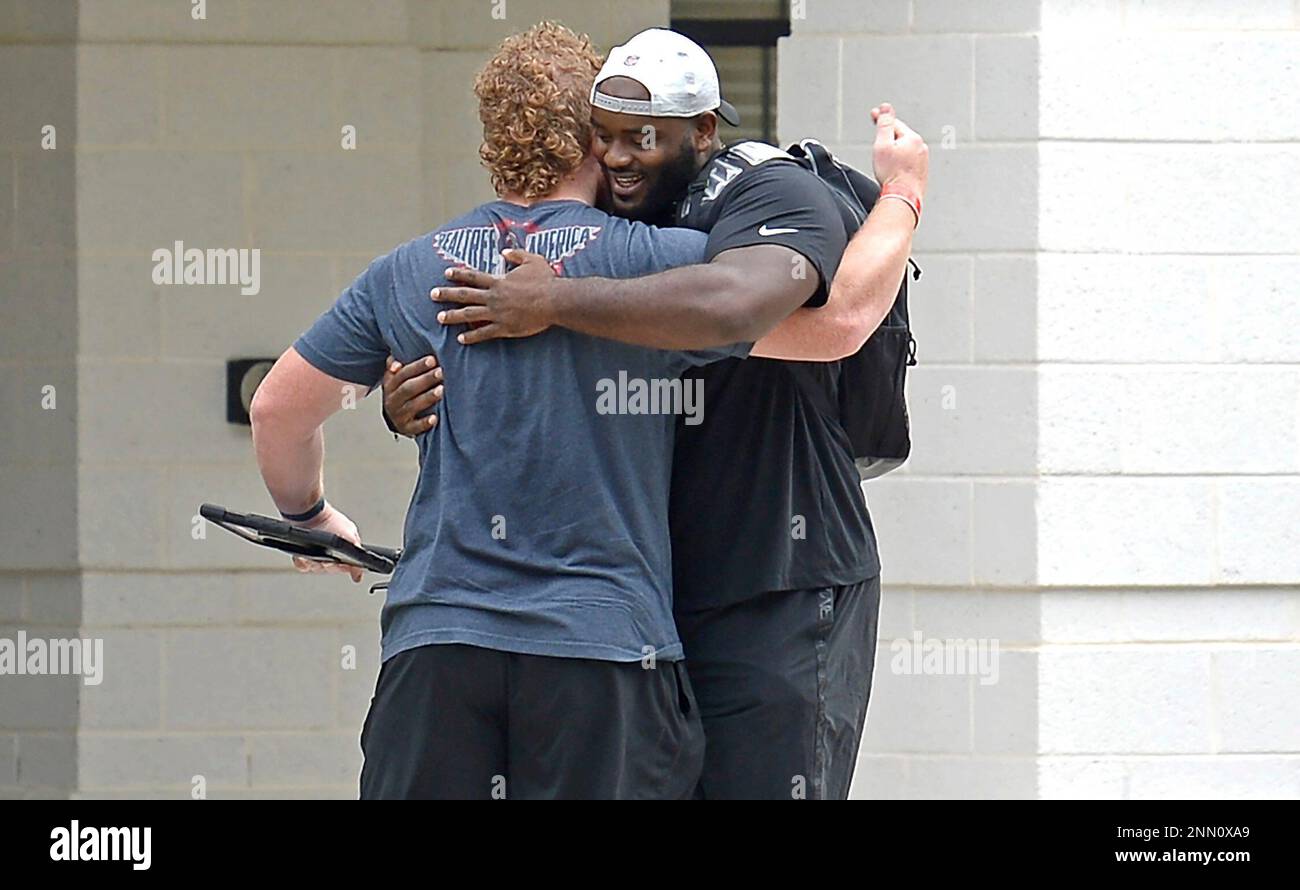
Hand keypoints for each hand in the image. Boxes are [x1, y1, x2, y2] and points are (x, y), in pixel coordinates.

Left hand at [290, 502, 363, 582]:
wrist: (308, 514)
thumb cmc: (330, 521)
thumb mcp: (351, 539)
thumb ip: (358, 555)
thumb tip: (359, 575)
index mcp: (345, 547)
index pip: (344, 566)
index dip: (341, 567)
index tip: (338, 563)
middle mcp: (331, 550)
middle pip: (329, 568)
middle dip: (327, 564)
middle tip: (326, 558)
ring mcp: (317, 551)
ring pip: (316, 567)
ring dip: (314, 562)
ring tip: (314, 554)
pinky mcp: (303, 552)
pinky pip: (303, 565)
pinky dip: (302, 562)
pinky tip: (303, 556)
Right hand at [382, 354, 441, 437]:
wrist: (396, 420)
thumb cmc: (402, 393)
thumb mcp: (395, 378)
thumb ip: (395, 366)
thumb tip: (395, 362)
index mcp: (389, 385)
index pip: (403, 373)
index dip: (417, 366)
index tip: (432, 360)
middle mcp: (392, 400)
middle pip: (408, 388)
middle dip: (425, 379)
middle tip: (440, 372)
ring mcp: (398, 416)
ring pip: (412, 406)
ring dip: (427, 397)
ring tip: (441, 390)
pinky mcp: (406, 429)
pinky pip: (415, 427)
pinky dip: (424, 423)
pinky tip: (435, 418)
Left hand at [433, 249, 557, 344]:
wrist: (554, 301)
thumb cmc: (545, 280)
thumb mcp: (532, 260)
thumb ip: (517, 255)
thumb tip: (504, 252)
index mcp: (499, 282)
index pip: (474, 277)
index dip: (459, 274)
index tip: (446, 273)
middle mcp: (494, 297)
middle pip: (465, 295)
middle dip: (447, 294)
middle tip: (432, 294)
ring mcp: (497, 313)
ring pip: (469, 315)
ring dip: (453, 316)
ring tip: (440, 317)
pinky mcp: (504, 327)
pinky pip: (484, 333)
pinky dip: (471, 336)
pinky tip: (461, 339)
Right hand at [870, 102, 928, 198]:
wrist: (903, 198)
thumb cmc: (893, 175)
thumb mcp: (882, 145)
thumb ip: (884, 124)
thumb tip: (886, 107)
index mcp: (913, 138)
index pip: (894, 124)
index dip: (882, 119)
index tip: (874, 114)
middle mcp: (921, 148)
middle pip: (900, 137)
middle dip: (888, 138)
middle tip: (877, 147)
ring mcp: (923, 161)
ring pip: (904, 151)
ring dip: (894, 153)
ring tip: (885, 165)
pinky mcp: (921, 172)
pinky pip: (908, 163)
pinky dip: (900, 164)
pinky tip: (894, 172)